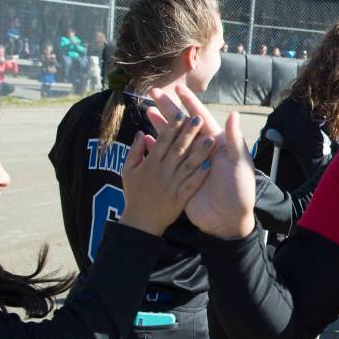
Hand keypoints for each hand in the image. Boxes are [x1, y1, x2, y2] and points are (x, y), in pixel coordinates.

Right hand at [119, 117, 214, 235]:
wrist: (141, 225)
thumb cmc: (134, 196)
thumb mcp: (128, 173)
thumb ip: (135, 153)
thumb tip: (140, 133)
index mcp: (151, 164)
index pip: (165, 140)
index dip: (174, 126)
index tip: (182, 112)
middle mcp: (162, 172)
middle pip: (178, 148)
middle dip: (188, 134)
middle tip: (196, 118)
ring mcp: (172, 185)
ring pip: (188, 165)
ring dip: (199, 152)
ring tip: (210, 139)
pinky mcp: (181, 199)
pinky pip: (191, 185)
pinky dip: (199, 175)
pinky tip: (209, 165)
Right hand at [148, 84, 256, 238]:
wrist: (229, 219)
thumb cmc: (238, 190)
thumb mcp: (239, 164)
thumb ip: (234, 139)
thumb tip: (233, 113)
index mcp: (217, 144)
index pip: (200, 117)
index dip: (189, 102)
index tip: (177, 88)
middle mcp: (202, 150)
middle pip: (182, 125)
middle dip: (168, 108)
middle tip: (153, 92)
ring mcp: (189, 163)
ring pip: (171, 139)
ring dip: (159, 124)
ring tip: (146, 110)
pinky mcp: (180, 177)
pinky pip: (166, 160)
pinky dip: (156, 149)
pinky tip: (145, 138)